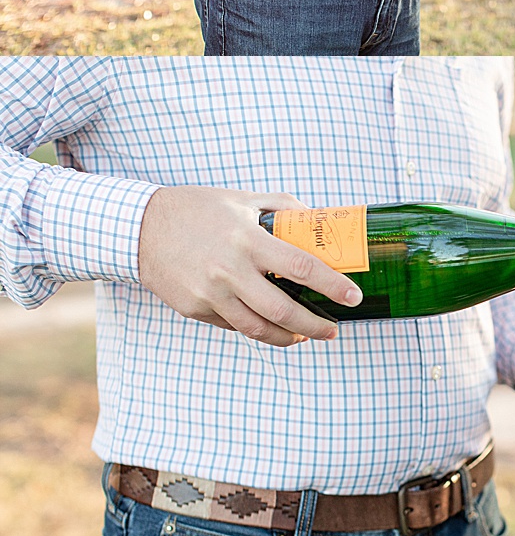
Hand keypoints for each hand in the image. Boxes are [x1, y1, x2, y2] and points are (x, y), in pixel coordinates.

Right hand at [138, 186, 362, 346]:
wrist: (141, 227)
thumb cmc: (197, 208)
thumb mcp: (242, 198)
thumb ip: (282, 206)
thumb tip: (315, 218)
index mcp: (247, 240)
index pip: (301, 267)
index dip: (331, 284)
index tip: (353, 296)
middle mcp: (229, 271)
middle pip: (283, 311)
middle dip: (315, 325)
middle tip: (333, 328)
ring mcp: (210, 295)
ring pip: (258, 329)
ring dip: (287, 337)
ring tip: (305, 334)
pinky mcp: (195, 309)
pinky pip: (233, 325)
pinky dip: (256, 327)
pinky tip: (269, 323)